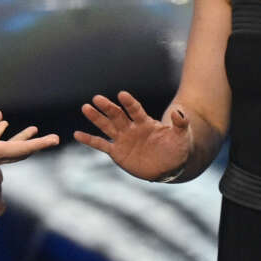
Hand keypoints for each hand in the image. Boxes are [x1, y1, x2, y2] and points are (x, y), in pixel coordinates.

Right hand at [0, 110, 57, 190]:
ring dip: (22, 139)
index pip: (21, 149)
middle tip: (53, 139)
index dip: (39, 144)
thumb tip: (0, 113)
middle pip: (20, 152)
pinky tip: (2, 124)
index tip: (55, 139)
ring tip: (34, 129)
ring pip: (9, 149)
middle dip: (36, 144)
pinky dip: (1, 136)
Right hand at [73, 91, 192, 180]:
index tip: (121, 94)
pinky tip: (77, 134)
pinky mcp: (117, 152)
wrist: (171, 166)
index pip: (135, 109)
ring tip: (86, 107)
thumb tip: (179, 111)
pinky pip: (101, 144)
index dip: (129, 103)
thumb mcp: (182, 136)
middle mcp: (131, 128)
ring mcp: (123, 139)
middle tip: (97, 98)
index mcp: (145, 122)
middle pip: (117, 115)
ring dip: (96, 117)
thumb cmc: (177, 148)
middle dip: (108, 107)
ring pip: (107, 126)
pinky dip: (89, 140)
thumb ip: (180, 123)